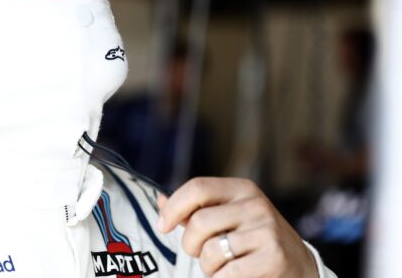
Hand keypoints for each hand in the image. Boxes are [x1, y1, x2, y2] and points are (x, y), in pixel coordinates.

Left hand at [157, 178, 317, 277]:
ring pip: (210, 251)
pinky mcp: (273, 257)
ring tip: (222, 266)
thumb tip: (160, 200)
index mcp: (242, 189)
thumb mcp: (229, 216)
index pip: (197, 188)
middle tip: (199, 253)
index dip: (173, 207)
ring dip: (208, 267)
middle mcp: (256, 205)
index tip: (163, 226)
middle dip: (190, 245)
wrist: (298, 266)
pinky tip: (235, 275)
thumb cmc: (253, 240)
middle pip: (198, 222)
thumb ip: (195, 209)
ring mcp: (267, 231)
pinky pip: (226, 273)